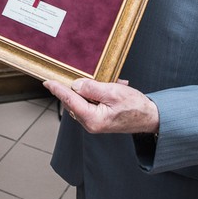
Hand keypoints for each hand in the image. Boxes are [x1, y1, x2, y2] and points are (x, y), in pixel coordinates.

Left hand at [44, 78, 158, 134]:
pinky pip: (91, 103)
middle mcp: (90, 123)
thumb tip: (76, 84)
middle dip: (76, 87)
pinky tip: (112, 87)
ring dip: (91, 89)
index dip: (58, 89)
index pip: (70, 100)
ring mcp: (94, 122)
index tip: (47, 82)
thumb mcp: (113, 92)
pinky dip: (97, 93)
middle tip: (80, 75)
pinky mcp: (98, 119)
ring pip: (82, 101)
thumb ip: (92, 88)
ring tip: (110, 83)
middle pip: (73, 101)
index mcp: (92, 119)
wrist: (150, 118)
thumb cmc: (135, 107)